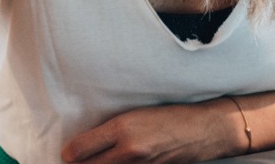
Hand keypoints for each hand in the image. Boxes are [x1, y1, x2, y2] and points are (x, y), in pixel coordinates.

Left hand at [61, 99, 244, 163]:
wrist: (206, 130)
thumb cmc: (171, 116)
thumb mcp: (136, 114)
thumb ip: (112, 129)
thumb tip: (87, 141)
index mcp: (122, 127)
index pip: (80, 149)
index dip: (69, 154)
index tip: (67, 153)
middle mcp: (129, 149)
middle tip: (77, 161)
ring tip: (96, 161)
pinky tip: (118, 163)